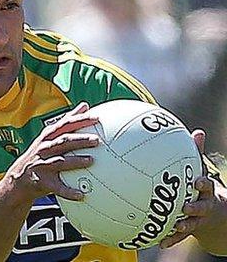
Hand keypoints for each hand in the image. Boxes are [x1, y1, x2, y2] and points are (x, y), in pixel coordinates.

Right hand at [6, 102, 99, 202]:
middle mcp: (44, 149)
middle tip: (96, 140)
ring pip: (60, 162)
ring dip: (75, 161)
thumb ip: (66, 122)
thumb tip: (84, 105)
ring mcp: (42, 165)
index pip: (64, 125)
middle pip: (62, 142)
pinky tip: (82, 194)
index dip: (79, 120)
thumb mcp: (48, 136)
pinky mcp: (42, 182)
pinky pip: (57, 188)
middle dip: (79, 140)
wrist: (18, 179)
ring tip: (91, 161)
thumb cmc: (39, 155)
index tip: (96, 118)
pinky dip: (69, 192)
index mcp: (47, 137)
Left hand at [160, 130, 226, 255]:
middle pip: (201, 207)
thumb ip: (197, 154)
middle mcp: (203, 206)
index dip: (203, 184)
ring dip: (183, 226)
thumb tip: (197, 132)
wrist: (216, 213)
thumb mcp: (201, 171)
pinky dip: (170, 239)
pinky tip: (160, 243)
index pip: (207, 186)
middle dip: (195, 207)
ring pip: (192, 224)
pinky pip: (179, 236)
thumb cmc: (201, 186)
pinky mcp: (189, 229)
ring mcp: (197, 219)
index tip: (197, 181)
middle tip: (185, 207)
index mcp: (205, 191)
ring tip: (175, 226)